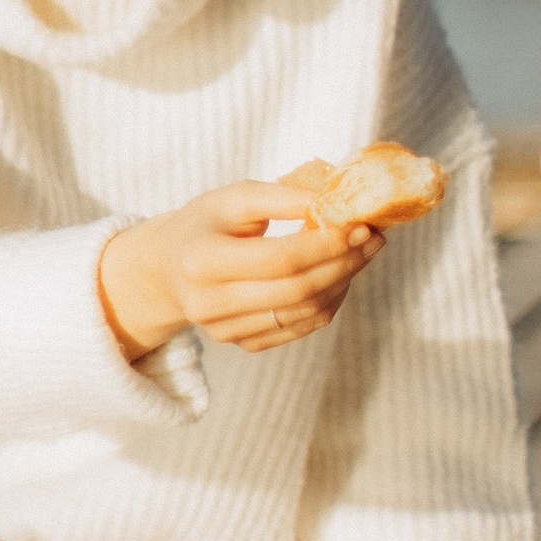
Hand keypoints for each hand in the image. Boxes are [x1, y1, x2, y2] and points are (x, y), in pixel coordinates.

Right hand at [98, 183, 376, 360]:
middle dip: (343, 262)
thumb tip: (336, 201)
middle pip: (296, 290)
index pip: (278, 259)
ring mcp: (226, 331)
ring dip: (343, 282)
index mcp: (201, 261)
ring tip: (362, 252)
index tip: (359, 224)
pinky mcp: (243, 344)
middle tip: (372, 237)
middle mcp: (209, 305)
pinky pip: (300, 328)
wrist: (168, 267)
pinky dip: (329, 302)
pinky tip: (339, 275)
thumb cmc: (206, 223)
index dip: (324, 244)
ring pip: (304, 313)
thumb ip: (283, 196)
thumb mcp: (233, 196)